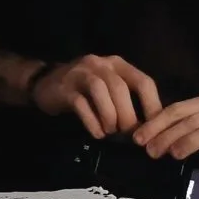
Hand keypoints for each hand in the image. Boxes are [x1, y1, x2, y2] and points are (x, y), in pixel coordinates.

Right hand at [29, 54, 163, 137]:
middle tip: (128, 134)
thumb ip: (128, 98)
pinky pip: (81, 104)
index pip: (143, 82)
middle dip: (128, 115)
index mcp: (117, 64)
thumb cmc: (85, 90)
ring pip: (100, 91)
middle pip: (120, 88)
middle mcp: (100, 64)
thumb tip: (149, 127)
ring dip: (110, 116)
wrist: (45, 84)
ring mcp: (79, 73)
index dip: (152, 106)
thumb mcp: (109, 87)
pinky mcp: (64, 87)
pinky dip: (92, 121)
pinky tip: (97, 133)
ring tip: (110, 132)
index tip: (154, 128)